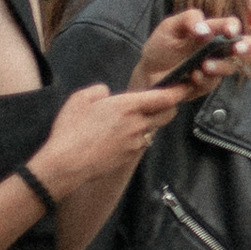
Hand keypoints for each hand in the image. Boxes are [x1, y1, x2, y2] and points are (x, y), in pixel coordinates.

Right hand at [24, 79, 190, 196]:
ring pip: (154, 129)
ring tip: (130, 120)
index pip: (165, 97)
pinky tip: (119, 136)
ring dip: (149, 122)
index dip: (178, 91)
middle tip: (160, 101)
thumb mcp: (80, 99)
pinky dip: (137, 137)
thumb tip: (107, 93)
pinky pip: (142, 142)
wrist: (66, 164)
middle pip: (168, 114)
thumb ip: (99, 91)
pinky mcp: (131, 156)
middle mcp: (138, 124)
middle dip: (169, 106)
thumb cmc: (70, 130)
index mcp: (128, 106)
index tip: (184, 85)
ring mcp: (136, 142)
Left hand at [131, 11, 250, 92]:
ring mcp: (215, 67)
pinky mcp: (208, 85)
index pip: (231, 25)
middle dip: (248, 46)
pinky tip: (192, 76)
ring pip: (230, 67)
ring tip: (203, 66)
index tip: (229, 32)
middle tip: (238, 49)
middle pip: (248, 45)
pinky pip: (213, 83)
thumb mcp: (170, 26)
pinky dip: (203, 79)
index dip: (234, 27)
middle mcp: (219, 49)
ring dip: (219, 66)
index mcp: (212, 30)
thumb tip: (205, 29)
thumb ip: (188, 18)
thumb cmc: (161, 45)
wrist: (147, 73)